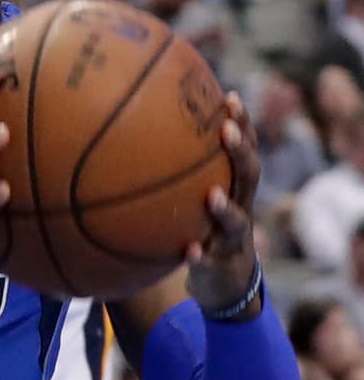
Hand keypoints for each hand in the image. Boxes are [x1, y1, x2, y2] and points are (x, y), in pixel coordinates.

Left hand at [185, 92, 259, 316]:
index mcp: (234, 187)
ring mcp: (233, 238)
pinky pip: (211, 261)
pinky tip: (189, 251)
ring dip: (225, 208)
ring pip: (237, 220)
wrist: (223, 282)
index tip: (229, 97)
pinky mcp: (221, 265)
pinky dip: (201, 256)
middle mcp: (240, 207)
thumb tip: (131, 134)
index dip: (242, 124)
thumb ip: (175, 172)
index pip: (244, 149)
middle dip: (240, 152)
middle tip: (226, 131)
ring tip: (212, 196)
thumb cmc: (202, 228)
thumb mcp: (193, 199)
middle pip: (249, 176)